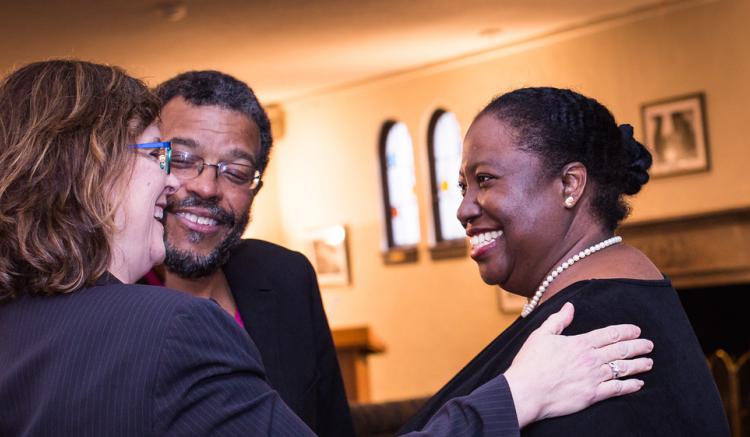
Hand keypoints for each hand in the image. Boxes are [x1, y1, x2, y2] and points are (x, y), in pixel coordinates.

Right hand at [504, 302, 652, 427]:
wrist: (526, 391)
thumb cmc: (530, 363)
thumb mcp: (541, 335)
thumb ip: (558, 320)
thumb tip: (570, 306)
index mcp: (580, 343)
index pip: (610, 333)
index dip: (626, 331)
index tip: (636, 330)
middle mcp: (591, 359)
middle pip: (621, 350)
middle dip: (638, 346)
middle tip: (649, 344)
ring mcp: (594, 377)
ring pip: (623, 368)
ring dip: (639, 364)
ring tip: (649, 362)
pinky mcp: (593, 395)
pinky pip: (617, 389)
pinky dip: (631, 386)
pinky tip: (639, 383)